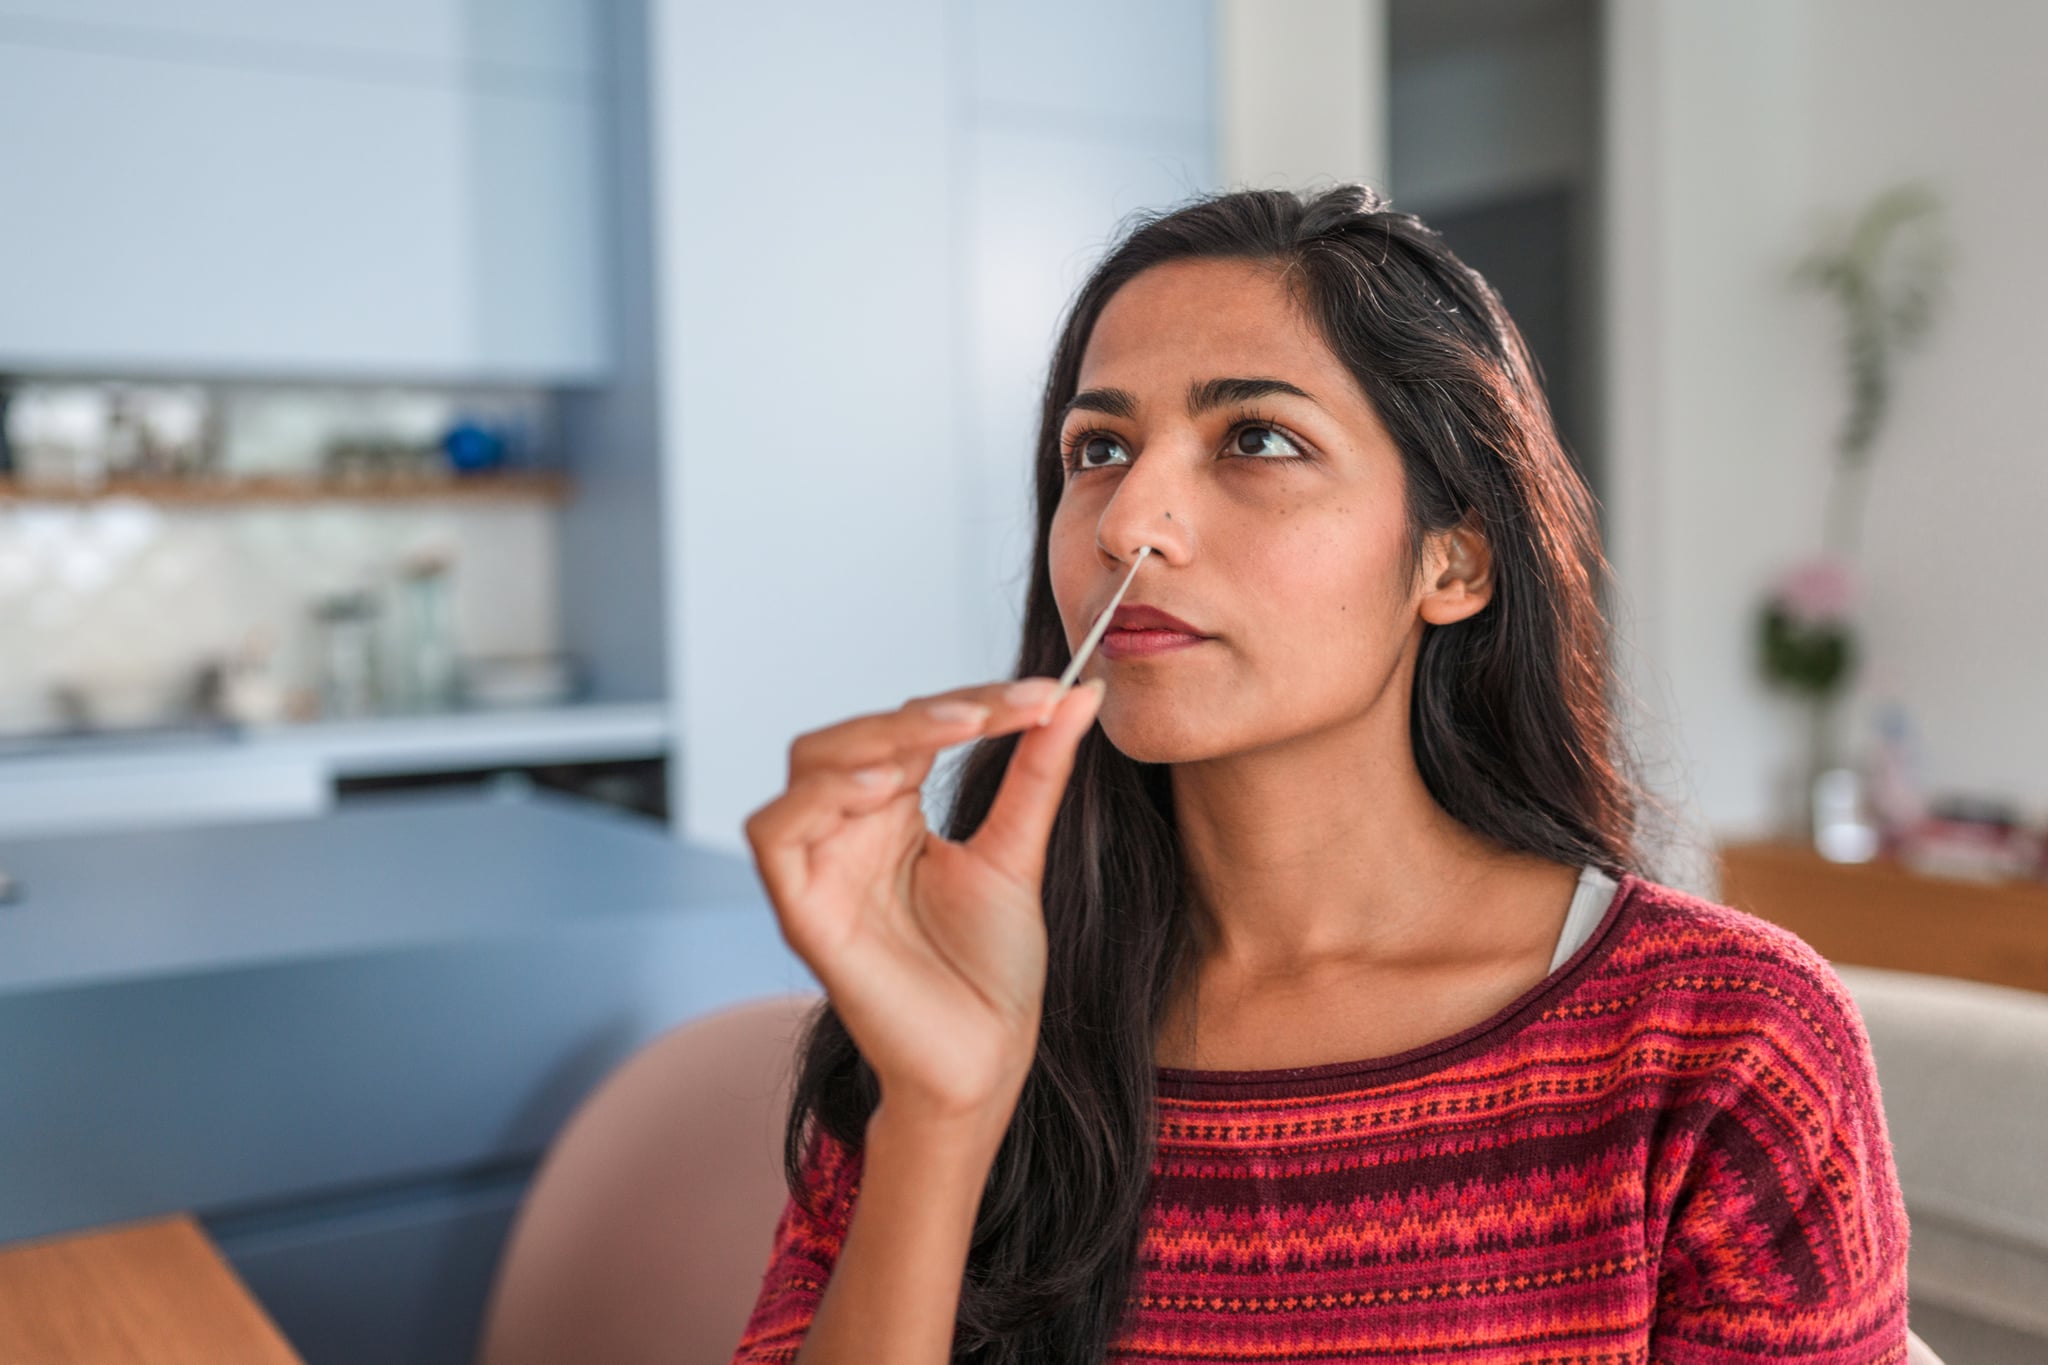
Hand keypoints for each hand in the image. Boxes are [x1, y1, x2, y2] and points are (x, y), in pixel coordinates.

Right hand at [744, 676, 1105, 1123]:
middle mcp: (846, 832)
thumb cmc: (993, 971)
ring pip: (811, 766)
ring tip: (955, 731)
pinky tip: (885, 787)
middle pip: (854, 734)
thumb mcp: (1018, 852)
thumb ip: (1037, 771)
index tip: (1044, 695)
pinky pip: (775, 833)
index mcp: (891, 815)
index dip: (972, 702)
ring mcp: (819, 870)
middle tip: (1005, 708)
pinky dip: (819, 798)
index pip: (911, 728)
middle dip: (927, 710)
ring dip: (879, 736)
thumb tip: (1079, 694)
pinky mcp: (801, 911)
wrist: (988, 1059)